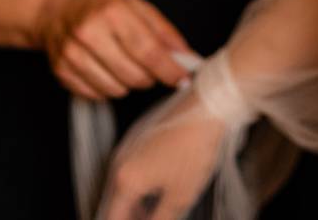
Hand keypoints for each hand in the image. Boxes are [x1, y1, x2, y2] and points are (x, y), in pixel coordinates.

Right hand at [36, 0, 194, 99]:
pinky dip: (106, 88)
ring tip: (123, 64)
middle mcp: (89, 33)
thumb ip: (163, 32)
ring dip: (127, 84)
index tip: (182, 79)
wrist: (54, 4)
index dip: (169, 70)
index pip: (147, 51)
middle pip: (133, 75)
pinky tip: (104, 69)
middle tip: (150, 67)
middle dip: (149, 77)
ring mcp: (71, 53)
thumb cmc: (101, 2)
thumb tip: (187, 59)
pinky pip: (95, 95)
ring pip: (115, 90)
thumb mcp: (136, 4)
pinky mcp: (60, 71)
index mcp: (112, 12)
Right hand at [99, 95, 227, 219]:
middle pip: (116, 201)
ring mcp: (129, 146)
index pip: (112, 216)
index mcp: (126, 179)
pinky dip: (140, 183)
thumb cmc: (194, 148)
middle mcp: (120, 161)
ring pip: (124, 184)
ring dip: (135, 201)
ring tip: (155, 211)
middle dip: (129, 216)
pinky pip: (132, 167)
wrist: (205, 108)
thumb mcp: (180, 196)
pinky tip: (159, 188)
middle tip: (150, 219)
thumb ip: (161, 218)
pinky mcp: (139, 136)